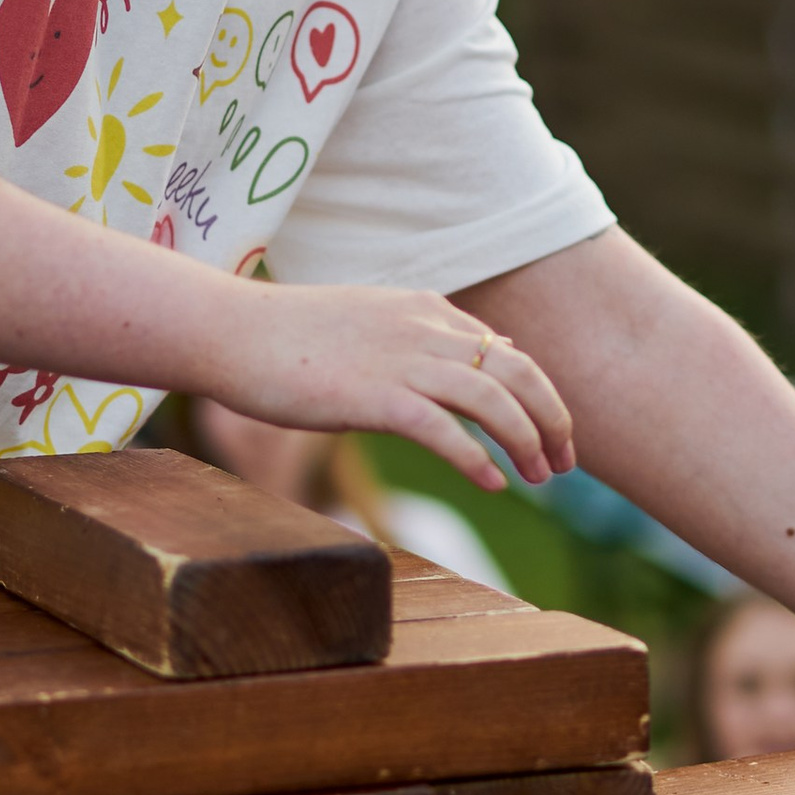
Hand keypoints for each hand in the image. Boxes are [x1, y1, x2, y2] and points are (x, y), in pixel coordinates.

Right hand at [206, 281, 573, 494]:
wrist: (229, 331)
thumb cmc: (285, 336)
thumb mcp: (364, 326)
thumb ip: (413, 341)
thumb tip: (455, 365)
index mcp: (424, 309)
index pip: (505, 350)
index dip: (538, 394)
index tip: (550, 432)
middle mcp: (424, 329)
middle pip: (517, 372)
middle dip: (552, 419)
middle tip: (565, 463)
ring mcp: (401, 361)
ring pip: (494, 399)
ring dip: (527, 441)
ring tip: (541, 479)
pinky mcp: (375, 396)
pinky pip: (446, 430)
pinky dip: (479, 458)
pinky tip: (493, 484)